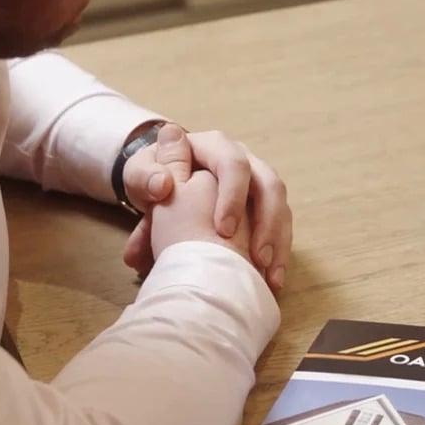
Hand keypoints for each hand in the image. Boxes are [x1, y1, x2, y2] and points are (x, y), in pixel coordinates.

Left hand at [122, 124, 291, 289]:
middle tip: (257, 257)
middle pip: (269, 184)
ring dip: (278, 241)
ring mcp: (257, 181)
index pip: (233, 163)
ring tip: (269, 274)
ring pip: (281, 206)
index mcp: (213, 146)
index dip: (234, 194)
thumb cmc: (153, 181)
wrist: (163, 190)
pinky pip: (282, 225)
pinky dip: (279, 253)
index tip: (224, 230)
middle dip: (266, 222)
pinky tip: (273, 278)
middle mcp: (243, 159)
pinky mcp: (265, 205)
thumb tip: (162, 184)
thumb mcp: (141, 176)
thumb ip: (144, 178)